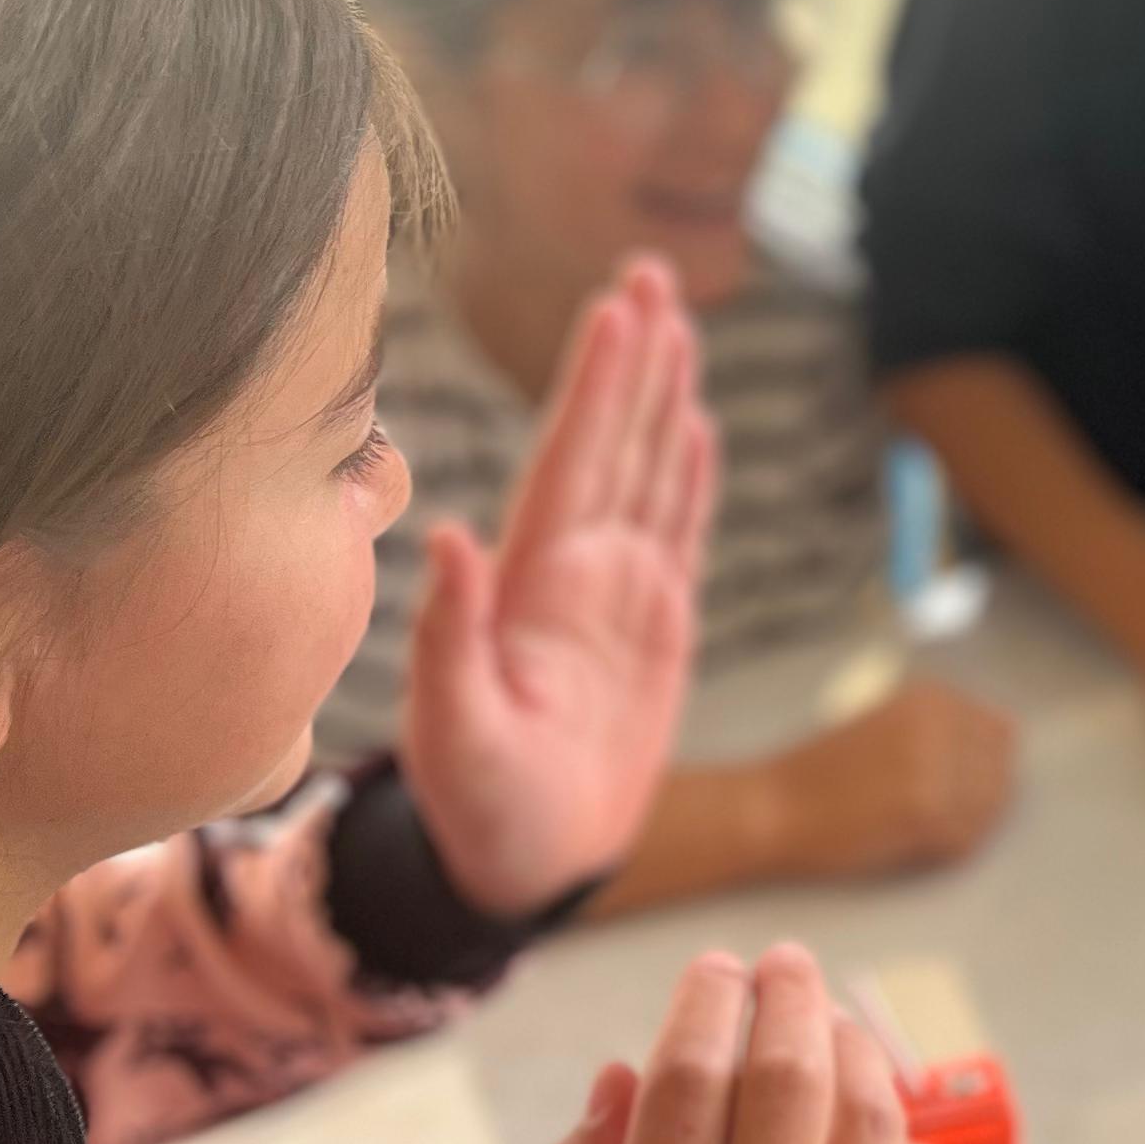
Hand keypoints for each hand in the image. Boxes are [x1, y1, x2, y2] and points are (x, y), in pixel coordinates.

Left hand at [400, 259, 716, 917]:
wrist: (516, 867)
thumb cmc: (475, 808)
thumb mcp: (453, 730)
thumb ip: (448, 636)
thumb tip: (446, 532)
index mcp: (528, 582)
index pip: (569, 459)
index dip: (595, 384)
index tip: (616, 308)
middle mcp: (572, 572)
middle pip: (611, 443)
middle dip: (632, 361)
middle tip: (652, 276)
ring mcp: (615, 597)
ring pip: (647, 474)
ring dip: (663, 400)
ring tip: (679, 326)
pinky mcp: (653, 632)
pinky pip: (677, 537)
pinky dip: (689, 480)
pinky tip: (698, 428)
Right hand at [525, 945, 973, 1143]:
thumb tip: (629, 1070)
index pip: (689, 1080)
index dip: (704, 1003)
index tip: (713, 971)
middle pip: (790, 1076)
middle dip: (787, 995)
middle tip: (782, 967)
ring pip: (872, 1121)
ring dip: (855, 1051)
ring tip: (835, 1025)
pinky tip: (883, 1137)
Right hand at [739, 680, 1019, 878]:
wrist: (771, 808)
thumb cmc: (820, 770)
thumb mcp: (883, 722)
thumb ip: (939, 726)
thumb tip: (1007, 734)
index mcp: (930, 698)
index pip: (999, 731)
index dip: (983, 765)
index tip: (952, 783)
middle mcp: (939, 726)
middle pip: (999, 771)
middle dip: (980, 797)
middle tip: (935, 815)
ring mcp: (936, 769)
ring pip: (989, 808)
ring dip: (965, 825)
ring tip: (921, 831)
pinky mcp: (925, 814)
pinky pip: (966, 840)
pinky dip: (948, 850)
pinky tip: (914, 847)